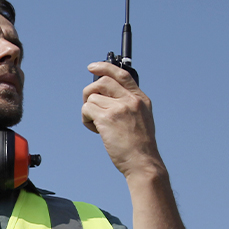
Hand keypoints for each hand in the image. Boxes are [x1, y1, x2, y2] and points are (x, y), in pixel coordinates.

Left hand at [82, 62, 160, 178]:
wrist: (142, 161)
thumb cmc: (139, 145)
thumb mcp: (141, 118)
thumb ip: (128, 104)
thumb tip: (105, 96)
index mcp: (140, 98)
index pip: (122, 74)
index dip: (105, 67)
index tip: (92, 67)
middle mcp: (131, 100)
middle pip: (101, 82)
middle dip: (89, 92)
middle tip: (90, 107)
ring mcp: (119, 108)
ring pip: (91, 99)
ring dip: (89, 113)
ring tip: (98, 126)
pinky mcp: (107, 118)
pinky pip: (86, 110)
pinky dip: (86, 120)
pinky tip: (96, 130)